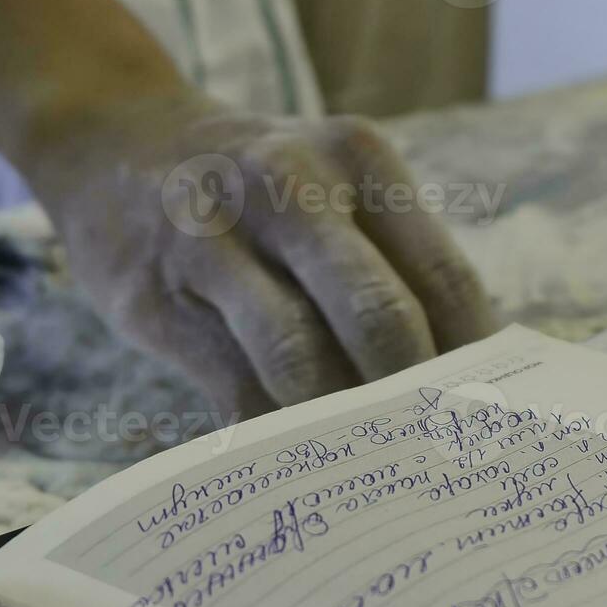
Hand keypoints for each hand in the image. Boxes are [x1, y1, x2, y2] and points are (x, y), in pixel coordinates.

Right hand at [26, 94, 497, 420]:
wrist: (113, 141)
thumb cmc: (260, 192)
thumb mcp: (332, 186)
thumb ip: (393, 263)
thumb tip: (465, 379)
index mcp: (358, 157)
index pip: (442, 271)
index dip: (475, 355)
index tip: (493, 416)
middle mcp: (289, 183)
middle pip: (380, 313)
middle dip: (414, 394)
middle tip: (439, 453)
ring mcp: (214, 235)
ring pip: (301, 355)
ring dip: (343, 422)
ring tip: (374, 465)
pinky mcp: (156, 295)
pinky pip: (235, 385)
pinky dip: (277, 432)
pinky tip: (302, 459)